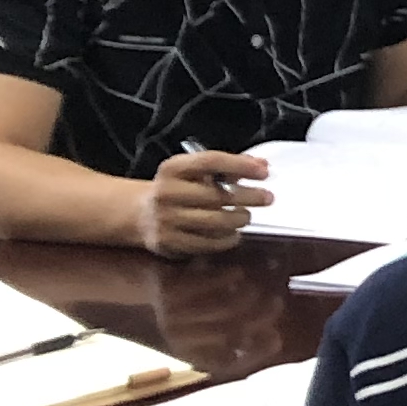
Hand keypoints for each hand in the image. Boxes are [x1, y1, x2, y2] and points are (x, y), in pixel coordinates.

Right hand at [138, 151, 269, 254]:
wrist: (139, 214)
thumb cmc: (178, 188)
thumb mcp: (195, 171)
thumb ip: (228, 167)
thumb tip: (263, 166)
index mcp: (172, 168)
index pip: (210, 161)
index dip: (240, 165)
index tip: (265, 172)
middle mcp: (166, 192)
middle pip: (216, 195)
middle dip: (248, 197)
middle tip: (268, 198)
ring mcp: (165, 219)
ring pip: (215, 222)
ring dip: (238, 219)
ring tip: (245, 216)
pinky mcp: (168, 242)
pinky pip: (207, 243)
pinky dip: (227, 239)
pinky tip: (233, 233)